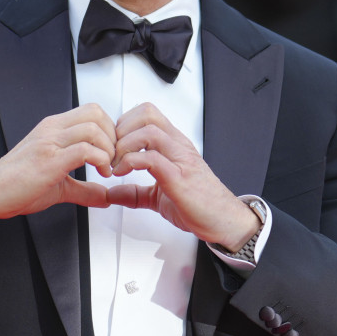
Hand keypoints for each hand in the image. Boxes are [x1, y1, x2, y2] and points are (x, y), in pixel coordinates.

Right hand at [0, 102, 122, 225]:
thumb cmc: (15, 185)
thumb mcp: (58, 186)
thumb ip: (83, 189)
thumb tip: (104, 197)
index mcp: (52, 129)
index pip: (91, 111)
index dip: (110, 130)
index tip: (113, 152)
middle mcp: (51, 130)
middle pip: (96, 113)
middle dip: (113, 137)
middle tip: (114, 159)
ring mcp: (49, 142)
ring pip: (93, 128)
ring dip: (109, 149)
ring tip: (107, 168)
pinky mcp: (49, 160)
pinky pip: (84, 149)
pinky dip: (100, 161)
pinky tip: (100, 174)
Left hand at [108, 104, 261, 249]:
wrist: (224, 222)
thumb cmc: (200, 205)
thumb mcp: (158, 197)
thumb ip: (134, 193)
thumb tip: (111, 193)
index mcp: (174, 146)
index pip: (147, 114)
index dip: (123, 124)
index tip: (113, 146)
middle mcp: (178, 147)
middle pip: (147, 113)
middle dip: (121, 129)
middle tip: (112, 152)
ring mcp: (180, 160)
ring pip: (149, 130)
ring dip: (124, 144)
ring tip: (115, 163)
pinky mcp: (179, 178)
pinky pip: (153, 158)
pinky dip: (130, 162)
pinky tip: (122, 173)